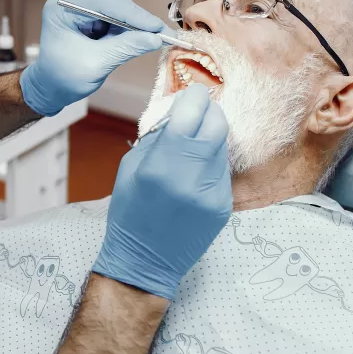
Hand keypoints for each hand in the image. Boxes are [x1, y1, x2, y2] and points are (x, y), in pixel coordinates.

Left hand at [20, 0, 169, 115]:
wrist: (50, 88)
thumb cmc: (62, 78)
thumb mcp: (95, 64)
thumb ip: (125, 48)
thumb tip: (155, 38)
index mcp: (64, 6)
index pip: (106, 5)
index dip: (135, 17)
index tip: (158, 28)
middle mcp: (73, 1)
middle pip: (116, 6)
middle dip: (139, 22)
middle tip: (165, 35)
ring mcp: (83, 9)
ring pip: (120, 14)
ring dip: (138, 28)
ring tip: (159, 39)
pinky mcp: (92, 19)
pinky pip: (118, 22)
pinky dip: (131, 33)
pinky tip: (144, 41)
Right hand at [92, 84, 231, 299]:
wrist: (145, 260)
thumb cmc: (129, 212)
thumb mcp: (130, 167)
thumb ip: (157, 137)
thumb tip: (179, 111)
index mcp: (161, 165)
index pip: (191, 115)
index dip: (196, 97)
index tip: (195, 92)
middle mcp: (191, 178)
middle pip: (217, 126)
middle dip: (210, 111)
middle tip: (200, 110)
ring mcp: (212, 194)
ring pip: (222, 147)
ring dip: (210, 137)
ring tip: (193, 142)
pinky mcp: (223, 206)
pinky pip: (222, 170)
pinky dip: (211, 161)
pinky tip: (195, 169)